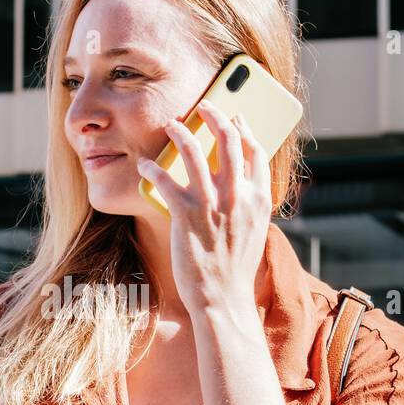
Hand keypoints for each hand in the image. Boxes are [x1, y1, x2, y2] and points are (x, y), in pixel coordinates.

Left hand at [136, 100, 270, 319]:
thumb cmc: (233, 267)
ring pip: (194, 151)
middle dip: (215, 116)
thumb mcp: (252, 231)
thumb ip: (247, 202)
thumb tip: (234, 180)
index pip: (256, 151)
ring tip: (172, 124)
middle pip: (229, 140)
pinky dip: (153, 168)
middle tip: (204, 106)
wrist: (223, 298)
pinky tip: (145, 166)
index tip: (235, 117)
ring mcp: (212, 205)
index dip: (244, 129)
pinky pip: (165, 180)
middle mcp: (238, 197)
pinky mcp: (186, 216)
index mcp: (259, 199)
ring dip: (181, 132)